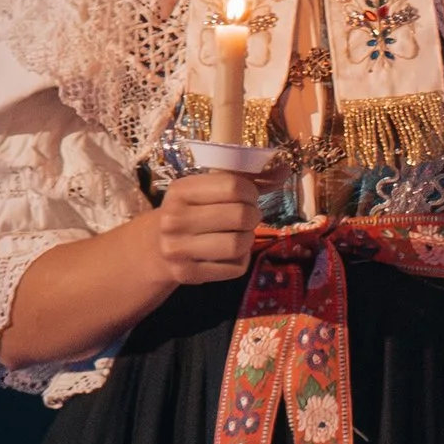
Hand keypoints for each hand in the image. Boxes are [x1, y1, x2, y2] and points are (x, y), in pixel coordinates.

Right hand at [154, 169, 262, 290]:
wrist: (157, 246)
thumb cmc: (193, 212)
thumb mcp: (209, 190)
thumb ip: (247, 179)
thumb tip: (286, 169)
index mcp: (180, 190)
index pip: (233, 186)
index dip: (251, 192)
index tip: (249, 197)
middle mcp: (174, 219)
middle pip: (240, 215)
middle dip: (253, 216)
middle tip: (247, 218)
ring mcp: (178, 248)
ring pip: (239, 244)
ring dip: (248, 239)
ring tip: (239, 235)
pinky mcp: (187, 274)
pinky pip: (235, 267)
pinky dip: (240, 260)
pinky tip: (228, 254)